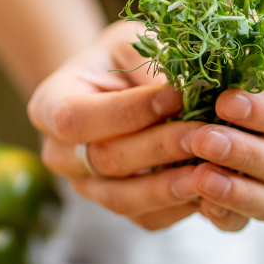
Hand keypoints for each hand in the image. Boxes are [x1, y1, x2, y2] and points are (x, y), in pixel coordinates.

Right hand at [29, 21, 263, 230]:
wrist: (122, 87)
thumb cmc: (125, 59)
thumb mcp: (132, 45)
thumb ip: (151, 66)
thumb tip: (192, 94)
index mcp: (49, 106)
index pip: (78, 119)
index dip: (128, 112)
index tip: (175, 95)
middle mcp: (60, 155)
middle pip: (105, 161)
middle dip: (160, 148)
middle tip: (206, 133)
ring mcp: (87, 188)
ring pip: (124, 199)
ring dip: (172, 186)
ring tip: (213, 169)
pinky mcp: (121, 208)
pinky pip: (148, 218)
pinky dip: (182, 207)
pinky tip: (213, 189)